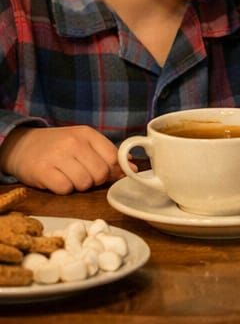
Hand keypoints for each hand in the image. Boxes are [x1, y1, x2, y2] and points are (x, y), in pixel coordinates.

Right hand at [0, 125, 122, 193]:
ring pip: (84, 183)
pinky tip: (58, 181)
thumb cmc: (59, 145)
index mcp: (88, 134)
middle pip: (100, 173)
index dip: (113, 170)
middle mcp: (74, 143)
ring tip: (70, 177)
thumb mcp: (83, 142)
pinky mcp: (43, 172)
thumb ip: (107, 154)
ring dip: (79, 186)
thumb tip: (133, 169)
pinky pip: (65, 189)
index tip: (107, 174)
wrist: (23, 145)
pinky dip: (64, 190)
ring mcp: (58, 156)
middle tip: (84, 176)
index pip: (113, 157)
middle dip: (95, 180)